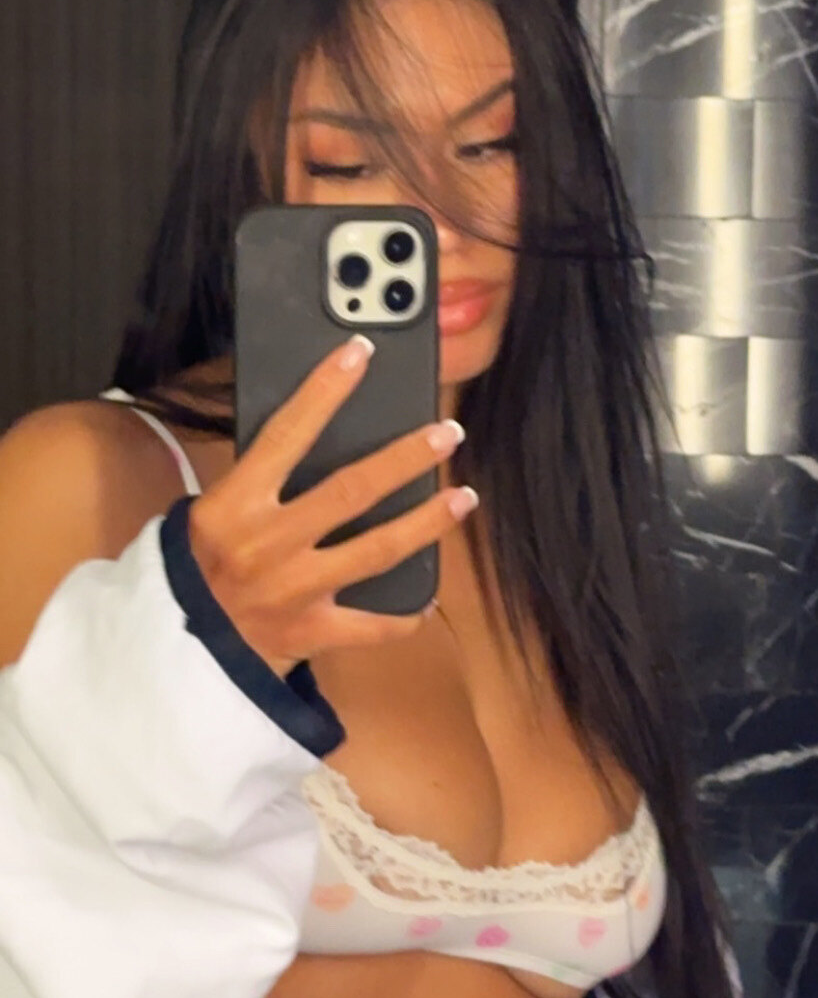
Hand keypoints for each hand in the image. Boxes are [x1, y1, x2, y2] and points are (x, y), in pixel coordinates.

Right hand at [188, 336, 475, 672]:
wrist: (175, 644)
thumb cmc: (200, 564)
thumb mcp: (215, 510)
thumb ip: (261, 480)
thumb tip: (318, 430)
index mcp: (236, 504)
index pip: (286, 434)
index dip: (324, 390)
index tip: (360, 353)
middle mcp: (269, 543)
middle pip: (351, 490)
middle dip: (406, 458)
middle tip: (447, 433)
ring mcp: (295, 589)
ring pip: (377, 550)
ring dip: (427, 523)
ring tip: (463, 498)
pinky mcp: (312, 632)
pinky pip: (371, 625)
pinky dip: (405, 614)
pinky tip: (430, 596)